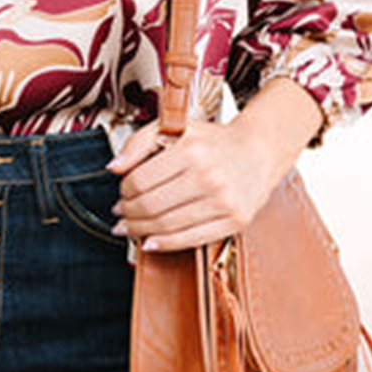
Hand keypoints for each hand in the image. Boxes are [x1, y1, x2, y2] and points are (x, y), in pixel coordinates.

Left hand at [108, 117, 275, 251]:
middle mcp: (209, 176)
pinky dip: (165, 244)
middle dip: (128, 213)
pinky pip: (191, 239)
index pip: (141, 180)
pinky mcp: (235, 220)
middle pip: (151, 206)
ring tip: (129, 228)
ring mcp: (224, 201)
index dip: (124, 191)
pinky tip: (150, 242)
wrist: (258, 151)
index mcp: (191, 150)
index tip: (121, 194)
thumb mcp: (174, 127)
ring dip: (140, 231)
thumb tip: (113, 167)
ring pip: (167, 225)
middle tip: (121, 213)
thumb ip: (139, 143)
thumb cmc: (213, 140)